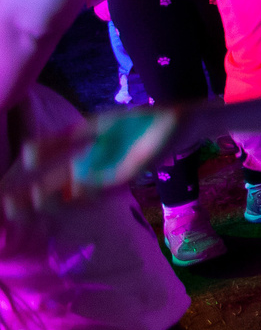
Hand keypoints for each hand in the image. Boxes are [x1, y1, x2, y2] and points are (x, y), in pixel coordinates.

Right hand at [2, 107, 181, 220]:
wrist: (174, 121)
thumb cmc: (132, 125)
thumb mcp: (89, 129)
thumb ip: (59, 141)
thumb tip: (27, 154)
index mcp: (80, 165)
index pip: (45, 183)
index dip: (24, 192)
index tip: (3, 199)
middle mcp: (92, 175)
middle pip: (58, 195)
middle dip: (32, 203)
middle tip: (8, 208)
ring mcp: (110, 176)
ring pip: (78, 195)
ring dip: (57, 200)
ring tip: (33, 200)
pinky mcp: (130, 172)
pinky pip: (107, 184)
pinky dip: (91, 188)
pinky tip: (73, 190)